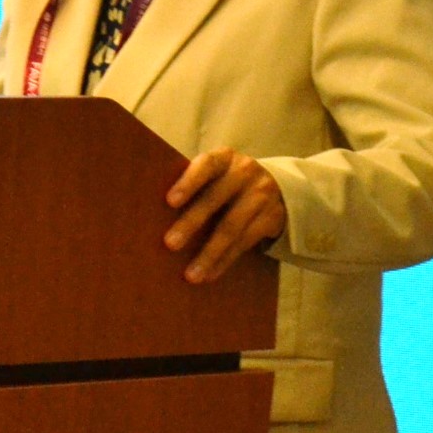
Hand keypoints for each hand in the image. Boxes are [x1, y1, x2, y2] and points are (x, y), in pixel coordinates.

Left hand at [163, 147, 285, 283]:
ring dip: (209, 253)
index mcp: (224, 158)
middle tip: (170, 244)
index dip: (188, 182)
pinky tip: (210, 274)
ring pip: (232, 228)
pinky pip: (245, 243)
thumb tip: (154, 211)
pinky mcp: (273, 217)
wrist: (279, 186)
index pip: (205, 165)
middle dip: (191, 223)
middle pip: (215, 199)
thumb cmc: (229, 181)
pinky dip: (225, 261)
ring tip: (191, 274)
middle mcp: (244, 171)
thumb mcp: (217, 173)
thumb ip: (194, 183)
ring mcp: (261, 194)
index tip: (169, 201)